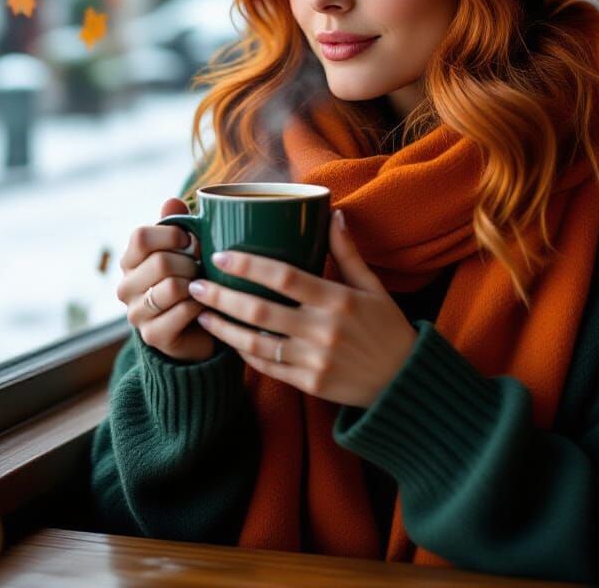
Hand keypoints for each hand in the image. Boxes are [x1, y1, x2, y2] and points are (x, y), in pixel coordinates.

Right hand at [117, 197, 215, 361]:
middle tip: (202, 268)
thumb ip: (176, 224)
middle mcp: (125, 287)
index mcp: (129, 261)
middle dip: (191, 262)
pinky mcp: (153, 336)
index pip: (141, 236)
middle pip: (161, 261)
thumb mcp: (184, 249)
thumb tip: (172, 201)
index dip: (173, 235)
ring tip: (203, 286)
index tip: (191, 242)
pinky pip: (183, 311)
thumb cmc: (190, 280)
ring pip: (172, 287)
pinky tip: (204, 305)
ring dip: (196, 285)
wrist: (196, 328)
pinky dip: (200, 305)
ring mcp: (136, 313)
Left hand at [188, 210, 416, 407]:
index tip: (221, 256)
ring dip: (223, 328)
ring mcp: (315, 360)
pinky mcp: (310, 384)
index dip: (249, 266)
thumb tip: (333, 213)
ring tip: (200, 314)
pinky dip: (244, 353)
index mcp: (338, 300)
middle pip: (260, 310)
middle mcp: (323, 330)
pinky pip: (268, 367)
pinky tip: (228, 340)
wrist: (404, 383)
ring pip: (256, 343)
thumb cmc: (388, 328)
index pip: (284, 277)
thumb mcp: (373, 286)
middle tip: (194, 283)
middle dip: (221, 297)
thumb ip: (348, 252)